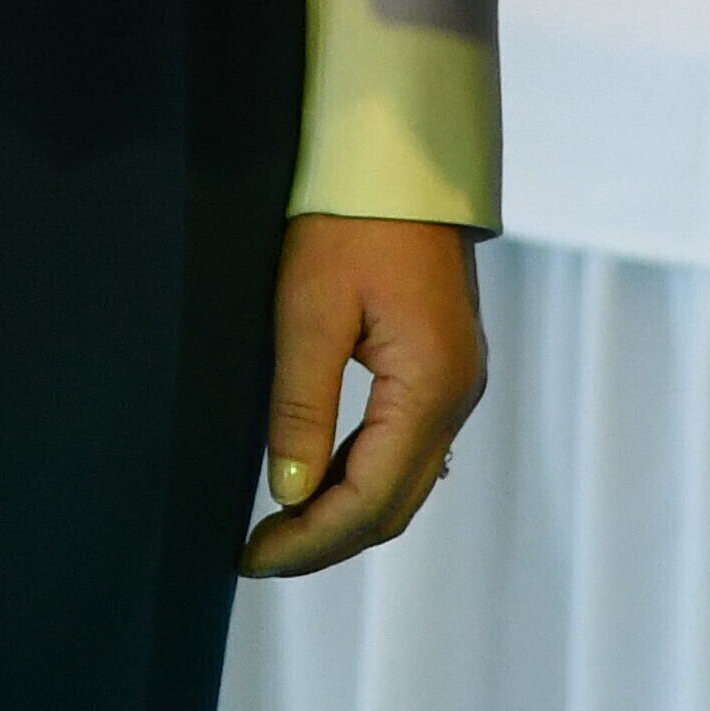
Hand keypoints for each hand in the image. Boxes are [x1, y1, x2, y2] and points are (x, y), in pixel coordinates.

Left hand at [241, 211, 485, 576]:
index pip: (370, 499)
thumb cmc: (351, 217)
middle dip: (325, 540)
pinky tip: (317, 481)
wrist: (400, 153)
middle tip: (256, 556)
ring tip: (277, 528)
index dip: (310, 540)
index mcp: (431, 386)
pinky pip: (407, 447)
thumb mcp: (309, 307)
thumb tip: (288, 494)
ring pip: (404, 482)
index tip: (251, 557)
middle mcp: (458, 395)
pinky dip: (362, 477)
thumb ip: (301, 406)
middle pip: (394, 504)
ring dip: (344, 513)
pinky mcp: (443, 366)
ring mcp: (457, 382)